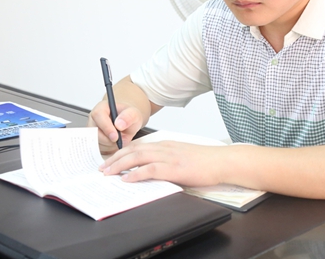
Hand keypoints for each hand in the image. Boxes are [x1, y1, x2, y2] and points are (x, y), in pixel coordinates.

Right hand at [87, 100, 144, 154]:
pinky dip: (108, 149)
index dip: (106, 127)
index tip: (116, 136)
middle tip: (120, 139)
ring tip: (120, 139)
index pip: (98, 116)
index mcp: (101, 108)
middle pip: (94, 132)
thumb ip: (128, 117)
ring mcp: (92, 131)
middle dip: (109, 140)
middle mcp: (94, 119)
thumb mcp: (134, 114)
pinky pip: (98, 149)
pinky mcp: (93, 141)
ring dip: (110, 145)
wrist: (127, 123)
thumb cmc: (128, 117)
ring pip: (96, 142)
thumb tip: (119, 124)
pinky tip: (115, 143)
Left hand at [99, 139, 225, 186]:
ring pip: (137, 157)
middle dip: (114, 159)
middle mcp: (164, 148)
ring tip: (108, 173)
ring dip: (120, 165)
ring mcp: (169, 157)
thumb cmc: (205, 161)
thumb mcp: (182, 156)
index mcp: (166, 144)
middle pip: (133, 150)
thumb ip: (167, 160)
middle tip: (102, 168)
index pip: (137, 146)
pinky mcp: (174, 168)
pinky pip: (150, 169)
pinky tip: (127, 178)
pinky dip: (136, 173)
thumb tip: (152, 170)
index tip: (110, 160)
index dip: (121, 153)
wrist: (222, 161)